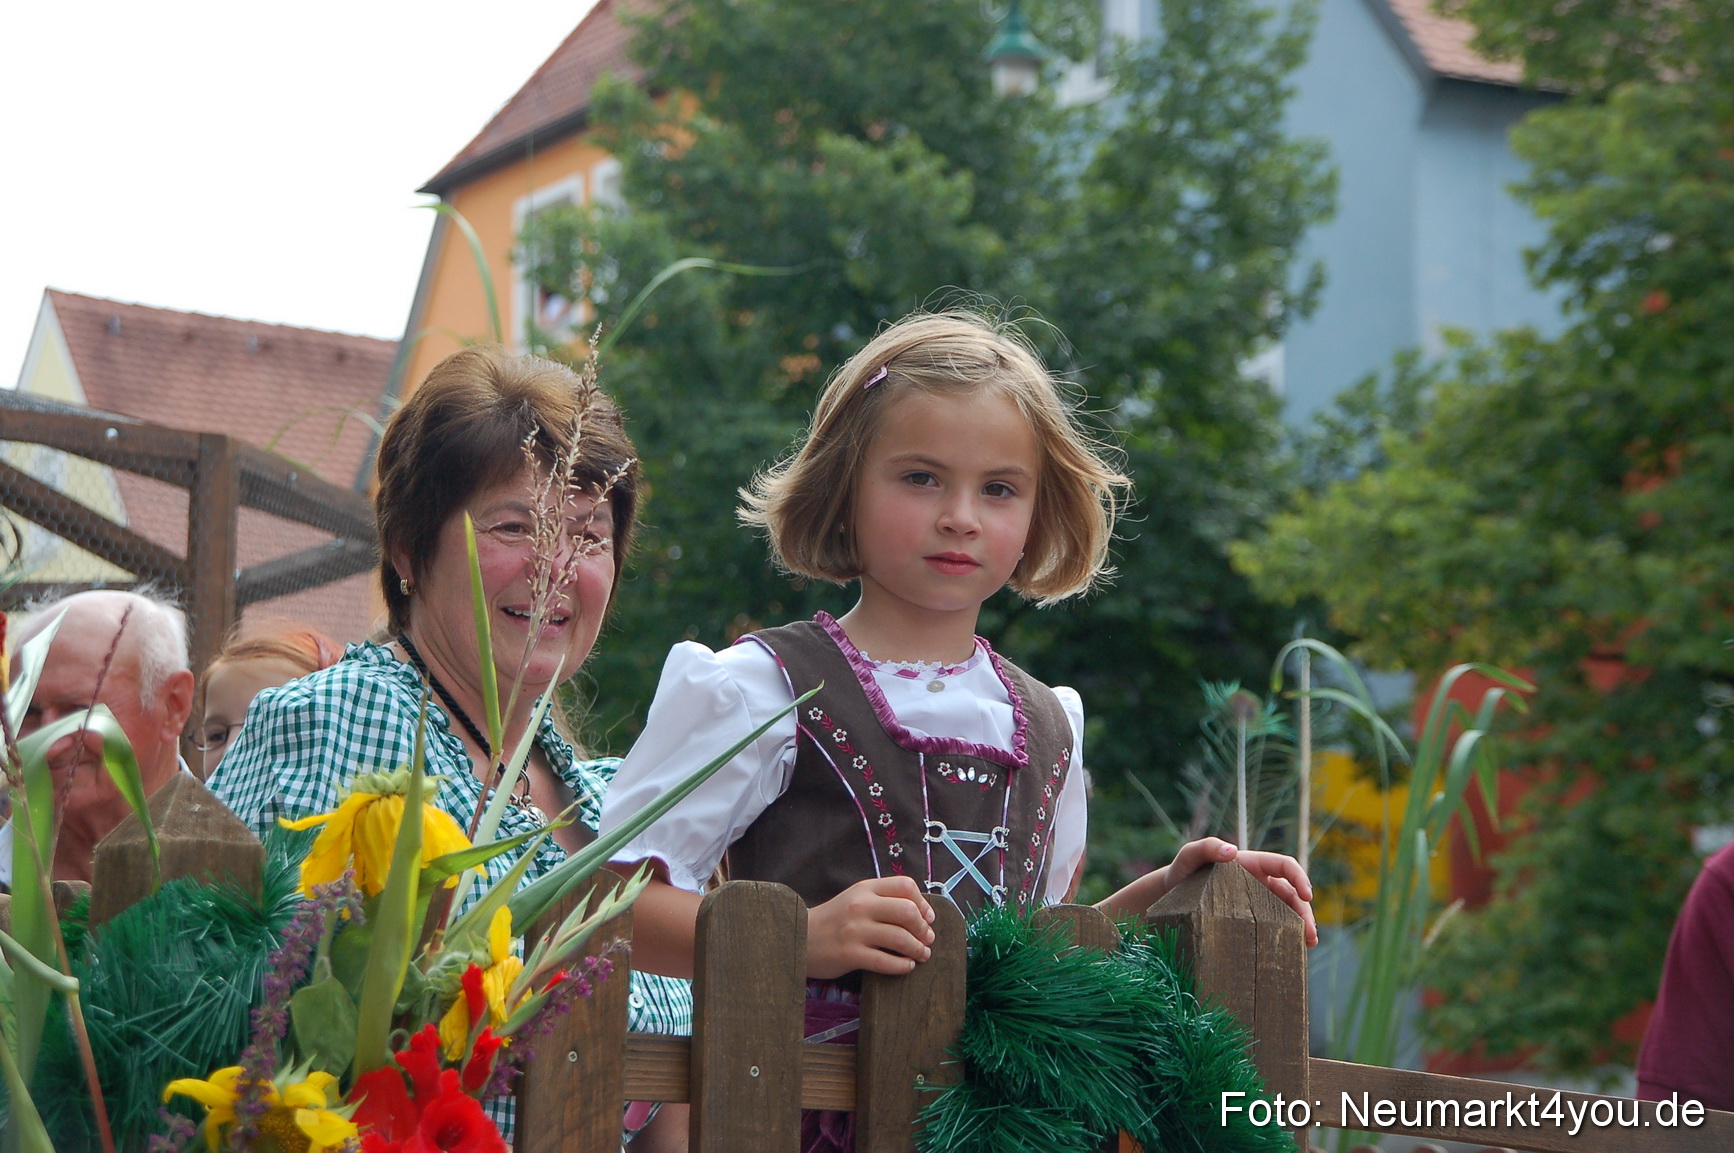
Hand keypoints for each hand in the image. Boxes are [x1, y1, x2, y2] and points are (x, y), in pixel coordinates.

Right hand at [806, 876, 936, 978]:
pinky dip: (902, 966)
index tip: (927, 917)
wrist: (799, 937)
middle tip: (927, 939)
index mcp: (864, 889)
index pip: (904, 885)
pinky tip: (906, 967)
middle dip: (923, 928)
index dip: (922, 902)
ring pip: (900, 938)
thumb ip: (882, 900)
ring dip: (918, 949)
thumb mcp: (855, 899)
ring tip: (921, 955)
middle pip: (907, 911)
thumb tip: (920, 912)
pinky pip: (886, 961)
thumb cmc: (833, 920)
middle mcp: (861, 906)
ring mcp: (855, 930)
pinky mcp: (850, 954)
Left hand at [1168, 838, 1318, 946]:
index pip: (1285, 866)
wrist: (1170, 895)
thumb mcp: (1190, 855)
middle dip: (1305, 913)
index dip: (1300, 878)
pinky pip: (1272, 928)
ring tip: (1307, 947)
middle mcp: (1258, 883)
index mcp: (1252, 864)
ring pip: (1286, 914)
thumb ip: (1207, 847)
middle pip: (1291, 895)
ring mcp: (1255, 903)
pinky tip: (1289, 951)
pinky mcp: (1249, 921)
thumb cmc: (1182, 871)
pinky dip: (1283, 937)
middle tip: (1311, 936)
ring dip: (1301, 928)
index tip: (1307, 896)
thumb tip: (1231, 852)